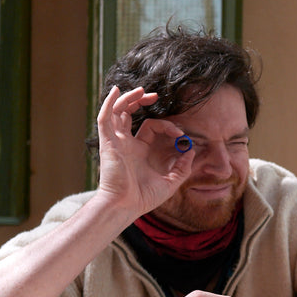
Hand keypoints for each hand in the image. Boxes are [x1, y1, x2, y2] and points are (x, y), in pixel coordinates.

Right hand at [95, 86, 193, 219]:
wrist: (126, 206)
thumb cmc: (143, 197)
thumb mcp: (170, 182)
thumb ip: (182, 168)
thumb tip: (191, 151)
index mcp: (138, 150)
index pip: (150, 126)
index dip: (168, 126)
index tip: (181, 136)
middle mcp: (125, 143)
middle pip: (130, 113)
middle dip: (141, 101)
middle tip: (155, 96)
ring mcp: (115, 141)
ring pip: (117, 111)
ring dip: (128, 98)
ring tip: (141, 90)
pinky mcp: (107, 142)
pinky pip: (105, 117)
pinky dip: (108, 103)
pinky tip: (115, 90)